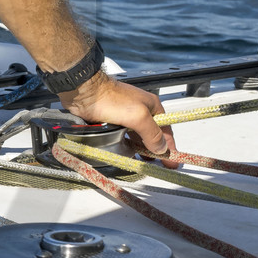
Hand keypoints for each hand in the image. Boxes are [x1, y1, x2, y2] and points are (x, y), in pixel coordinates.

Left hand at [61, 74, 179, 166]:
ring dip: (143, 148)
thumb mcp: (138, 116)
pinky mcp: (113, 121)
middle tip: (160, 165)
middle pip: (153, 134)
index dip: (170, 147)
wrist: (84, 91)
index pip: (166, 130)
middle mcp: (141, 111)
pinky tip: (129, 153)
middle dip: (157, 149)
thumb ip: (151, 133)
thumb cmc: (111, 99)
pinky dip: (129, 145)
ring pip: (138, 136)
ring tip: (146, 162)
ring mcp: (127, 116)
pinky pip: (125, 136)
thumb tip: (161, 148)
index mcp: (152, 106)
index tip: (172, 161)